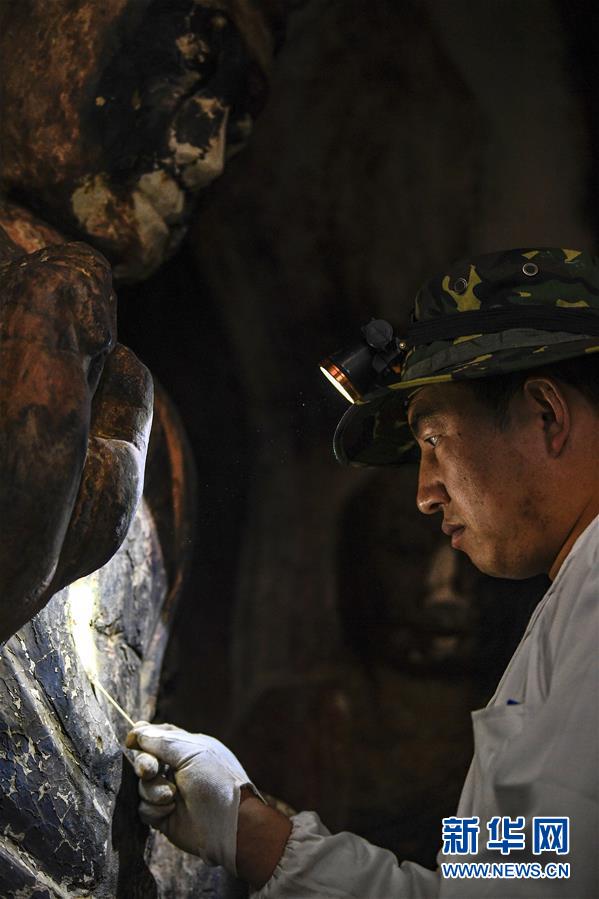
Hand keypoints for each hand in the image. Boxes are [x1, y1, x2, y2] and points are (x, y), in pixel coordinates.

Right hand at [126, 722, 260, 873]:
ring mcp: (169, 793)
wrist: (228, 824)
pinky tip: (170, 810)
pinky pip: (144, 808)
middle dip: (144, 764)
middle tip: (150, 770)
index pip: (160, 736)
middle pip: (145, 760)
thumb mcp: (191, 752)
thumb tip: (138, 731)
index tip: (132, 740)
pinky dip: (154, 808)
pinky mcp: (163, 816)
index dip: (143, 737)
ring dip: (153, 790)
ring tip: (170, 796)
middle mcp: (178, 769)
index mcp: (188, 749)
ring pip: (143, 786)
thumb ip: (162, 741)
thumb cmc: (215, 781)